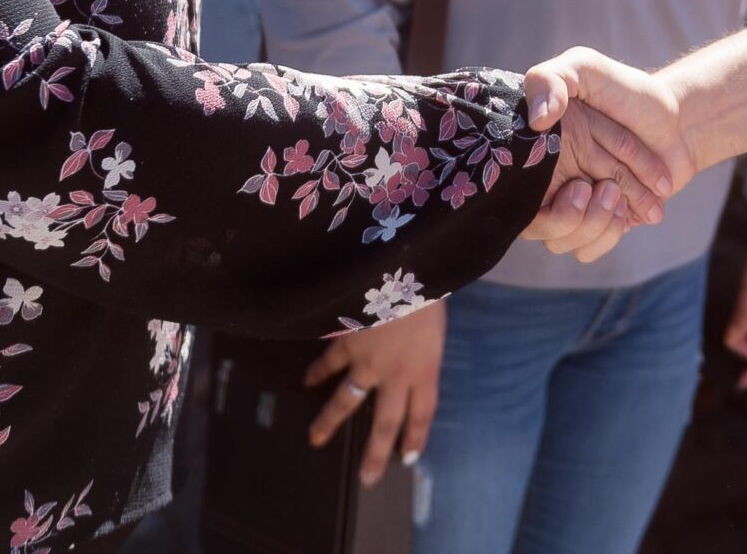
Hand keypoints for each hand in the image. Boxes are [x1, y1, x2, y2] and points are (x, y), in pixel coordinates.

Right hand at [305, 303, 445, 486]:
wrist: (401, 269)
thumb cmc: (430, 289)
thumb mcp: (438, 321)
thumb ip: (425, 342)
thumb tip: (416, 350)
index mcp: (426, 368)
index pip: (422, 413)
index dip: (415, 437)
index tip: (408, 458)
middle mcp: (396, 374)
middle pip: (385, 422)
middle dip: (375, 453)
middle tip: (367, 478)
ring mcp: (368, 362)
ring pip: (347, 401)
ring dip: (329, 421)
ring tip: (316, 438)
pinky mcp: (347, 343)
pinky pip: (330, 361)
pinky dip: (318, 370)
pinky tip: (308, 380)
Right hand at [520, 49, 696, 261]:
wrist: (677, 121)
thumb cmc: (625, 91)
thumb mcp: (585, 67)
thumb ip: (551, 80)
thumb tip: (538, 121)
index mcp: (530, 150)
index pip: (510, 194)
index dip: (542, 202)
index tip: (579, 186)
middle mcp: (543, 181)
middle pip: (538, 227)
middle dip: (576, 217)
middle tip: (606, 190)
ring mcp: (569, 205)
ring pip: (563, 242)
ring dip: (597, 225)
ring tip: (620, 197)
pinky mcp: (594, 224)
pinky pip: (587, 250)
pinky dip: (610, 235)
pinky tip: (631, 212)